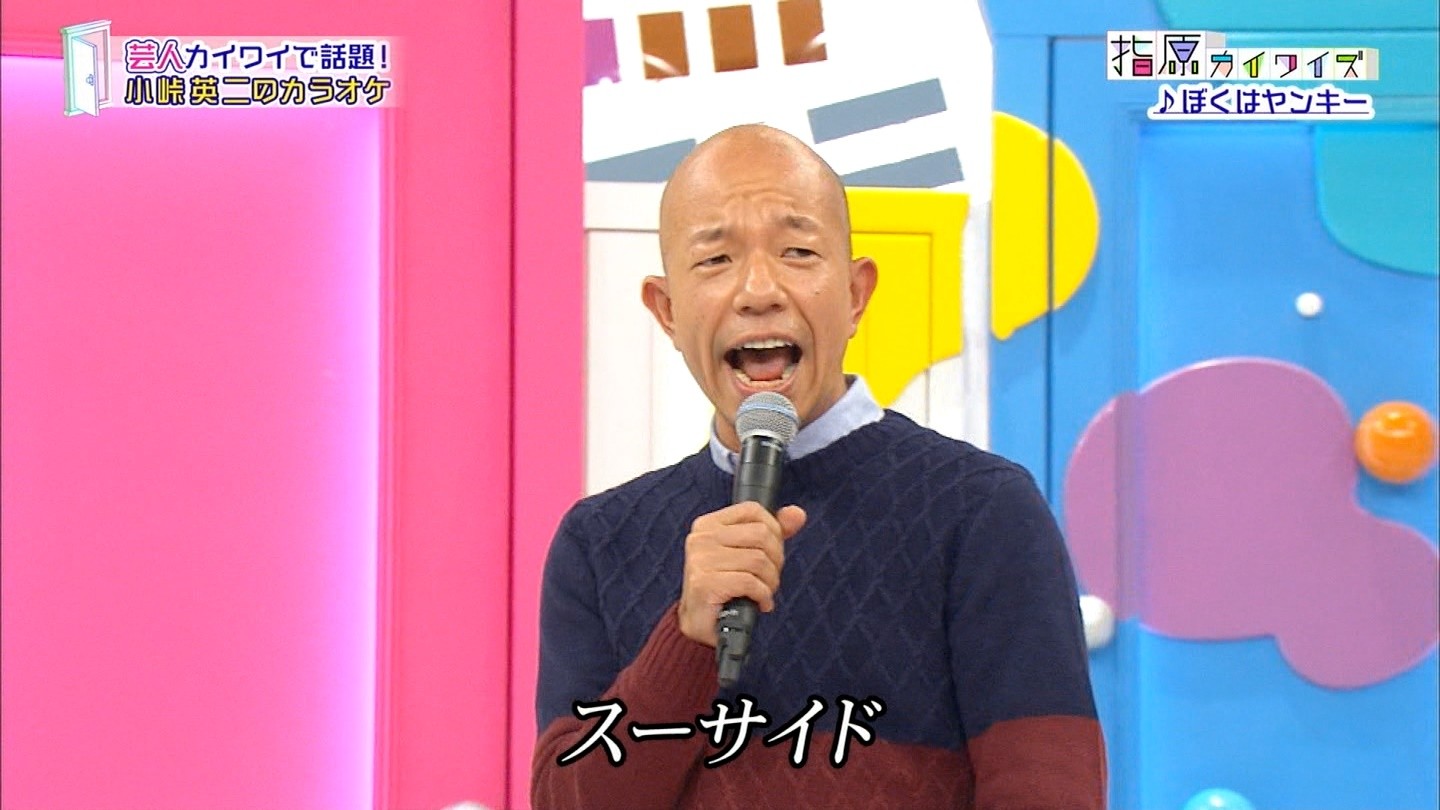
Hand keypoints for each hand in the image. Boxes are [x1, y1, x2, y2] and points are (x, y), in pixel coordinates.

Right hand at [678, 501, 806, 646]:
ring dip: (770, 581)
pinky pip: (750, 582)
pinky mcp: (705, 584)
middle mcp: (701, 538)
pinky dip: (763, 596)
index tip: (772, 552)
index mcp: (708, 525)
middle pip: (760, 534)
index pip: (752, 510)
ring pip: (758, 560)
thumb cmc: (724, 587)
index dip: (773, 530)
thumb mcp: (747, 553)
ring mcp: (701, 560)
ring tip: (764, 592)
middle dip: (775, 560)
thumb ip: (772, 531)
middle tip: (769, 577)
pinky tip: (760, 603)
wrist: (701, 624)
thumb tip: (798, 514)